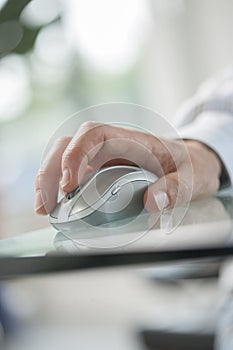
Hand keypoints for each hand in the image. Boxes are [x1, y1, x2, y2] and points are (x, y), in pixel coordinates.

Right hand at [35, 122, 220, 214]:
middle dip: (52, 170)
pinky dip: (60, 185)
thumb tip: (152, 202)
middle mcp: (113, 144)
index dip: (76, 153)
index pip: (94, 133)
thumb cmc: (191, 164)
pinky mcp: (102, 168)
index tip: (70, 183)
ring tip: (44, 207)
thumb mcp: (193, 176)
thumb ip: (176, 188)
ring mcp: (105, 156)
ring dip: (49, 178)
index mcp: (133, 140)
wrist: (192, 161)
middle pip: (70, 144)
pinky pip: (74, 170)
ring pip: (66, 156)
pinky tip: (56, 203)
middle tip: (46, 203)